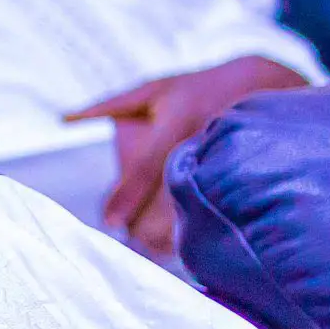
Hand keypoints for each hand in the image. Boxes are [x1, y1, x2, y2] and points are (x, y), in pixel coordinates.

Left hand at [67, 55, 309, 260]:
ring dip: (170, 236)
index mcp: (180, 117)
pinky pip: (219, 216)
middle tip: (128, 235)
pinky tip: (180, 242)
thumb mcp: (155, 88)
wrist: (265, 85)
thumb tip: (64, 119)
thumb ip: (109, 105)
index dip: (127, 196)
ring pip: (196, 212)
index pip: (149, 165)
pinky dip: (196, 235)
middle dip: (145, 225)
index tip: (109, 221)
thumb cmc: (198, 88)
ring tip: (150, 243)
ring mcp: (231, 161)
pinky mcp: (247, 178)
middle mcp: (206, 139)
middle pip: (171, 197)